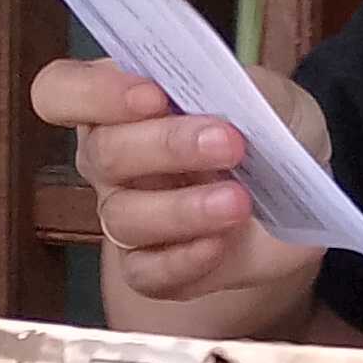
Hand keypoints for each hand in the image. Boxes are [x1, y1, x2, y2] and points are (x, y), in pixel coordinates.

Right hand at [32, 52, 336, 328]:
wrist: (301, 199)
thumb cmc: (269, 132)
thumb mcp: (272, 96)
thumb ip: (246, 88)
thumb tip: (221, 96)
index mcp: (120, 103)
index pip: (61, 90)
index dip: (94, 92)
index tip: (154, 94)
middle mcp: (110, 160)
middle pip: (102, 153)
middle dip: (165, 145)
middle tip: (229, 142)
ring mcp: (127, 218)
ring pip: (123, 218)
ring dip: (183, 208)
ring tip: (239, 200)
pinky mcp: (153, 270)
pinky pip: (146, 274)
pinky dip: (183, 261)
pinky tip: (221, 245)